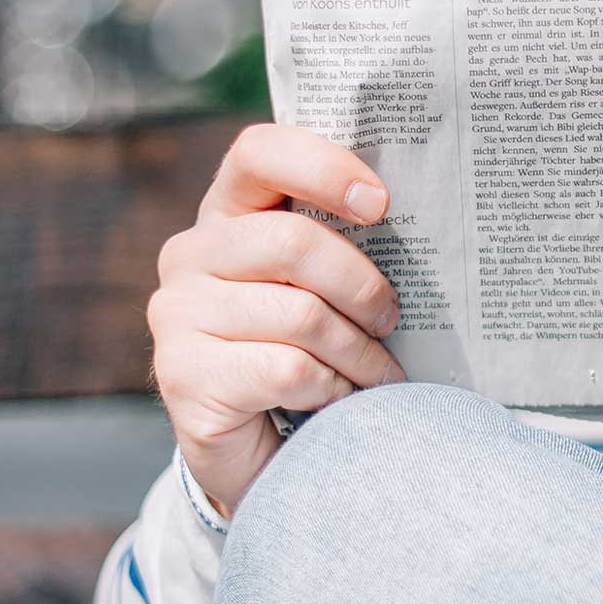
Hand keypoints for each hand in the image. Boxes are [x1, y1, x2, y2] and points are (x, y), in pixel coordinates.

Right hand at [149, 124, 407, 514]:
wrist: (257, 451)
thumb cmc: (304, 350)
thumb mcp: (321, 287)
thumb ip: (343, 244)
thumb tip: (425, 217)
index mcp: (227, 213)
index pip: (260, 152)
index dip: (324, 168)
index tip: (381, 204)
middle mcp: (189, 254)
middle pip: (293, 241)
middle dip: (362, 286)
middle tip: (391, 317)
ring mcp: (176, 314)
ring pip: (300, 314)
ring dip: (358, 351)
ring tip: (378, 373)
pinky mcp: (183, 375)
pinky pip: (288, 368)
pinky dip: (332, 388)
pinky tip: (338, 399)